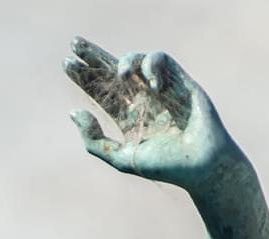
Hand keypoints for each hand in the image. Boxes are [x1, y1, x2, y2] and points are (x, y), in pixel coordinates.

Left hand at [64, 38, 236, 185]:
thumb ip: (94, 140)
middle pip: (113, 72)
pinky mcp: (180, 81)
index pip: (101, 91)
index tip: (66, 63)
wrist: (202, 165)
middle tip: (75, 43)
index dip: (84, 77)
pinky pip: (162, 60)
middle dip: (94, 56)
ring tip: (121, 74)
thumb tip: (73, 112)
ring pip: (136, 61)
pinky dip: (153, 66)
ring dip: (126, 61)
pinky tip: (152, 84)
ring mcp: (161, 89)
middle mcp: (143, 100)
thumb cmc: (166, 167)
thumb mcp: (121, 158)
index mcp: (128, 118)